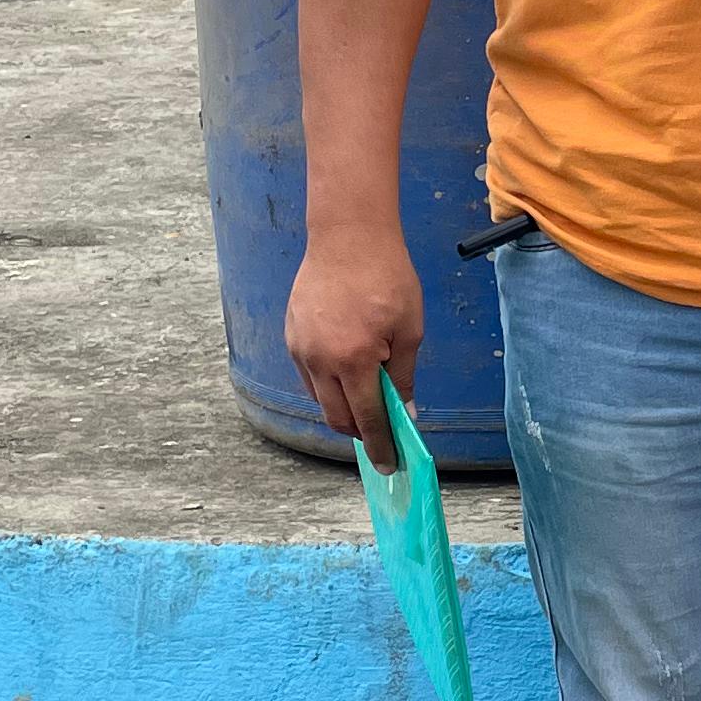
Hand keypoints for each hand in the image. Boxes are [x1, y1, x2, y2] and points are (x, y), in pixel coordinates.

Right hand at [286, 221, 423, 467]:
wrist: (349, 236)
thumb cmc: (387, 277)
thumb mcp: (408, 329)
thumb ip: (402, 375)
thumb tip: (402, 411)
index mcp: (353, 360)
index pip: (366, 419)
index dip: (379, 445)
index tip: (387, 464)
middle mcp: (319, 360)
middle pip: (336, 417)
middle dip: (359, 431)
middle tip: (382, 432)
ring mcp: (300, 348)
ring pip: (318, 398)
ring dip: (342, 406)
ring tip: (367, 396)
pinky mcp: (291, 336)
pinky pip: (308, 375)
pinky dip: (328, 383)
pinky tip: (347, 371)